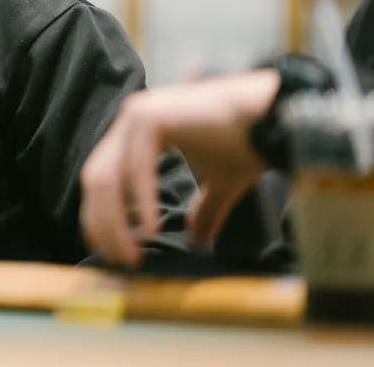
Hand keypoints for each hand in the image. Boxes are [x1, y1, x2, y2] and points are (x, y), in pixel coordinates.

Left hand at [79, 70, 280, 266]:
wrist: (276, 120)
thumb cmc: (247, 145)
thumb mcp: (218, 185)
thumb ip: (203, 209)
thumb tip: (198, 239)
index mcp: (138, 130)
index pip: (103, 176)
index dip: (99, 214)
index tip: (109, 249)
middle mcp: (131, 119)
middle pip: (98, 178)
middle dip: (103, 222)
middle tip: (119, 259)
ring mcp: (138, 115)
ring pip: (109, 176)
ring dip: (117, 220)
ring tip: (132, 253)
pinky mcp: (151, 118)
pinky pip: (137, 168)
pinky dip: (141, 202)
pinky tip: (151, 230)